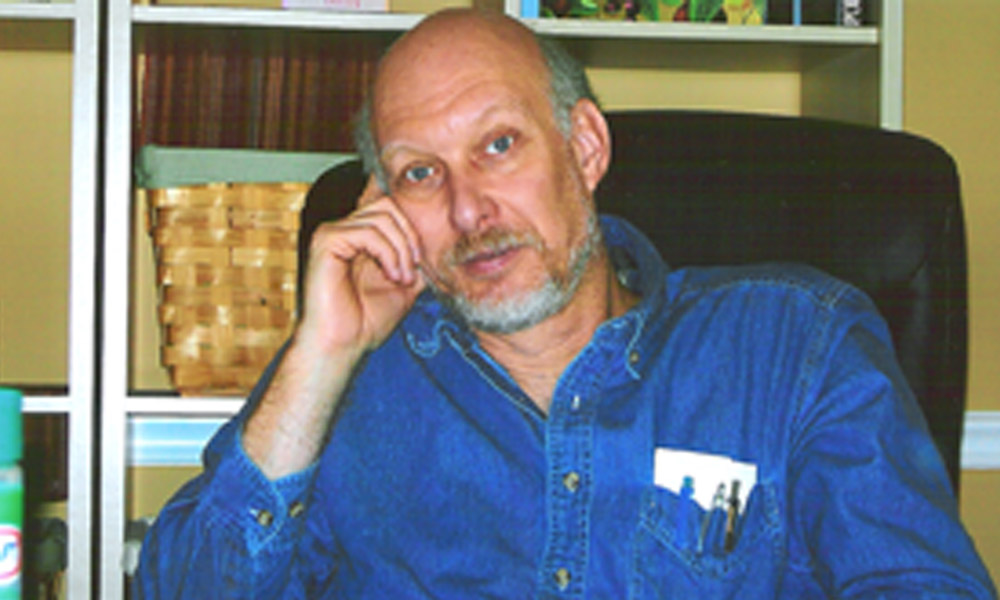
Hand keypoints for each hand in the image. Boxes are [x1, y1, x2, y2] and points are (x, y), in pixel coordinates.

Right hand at [295, 176, 425, 359]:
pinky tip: (392, 276)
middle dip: (411, 234)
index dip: (410, 218)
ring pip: (382, 216)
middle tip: (415, 267)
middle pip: (389, 203)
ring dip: (402, 249)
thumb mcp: (406, 285)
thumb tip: (441, 241)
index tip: (422, 254)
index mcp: (361, 237)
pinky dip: (388, 253)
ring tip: (403, 278)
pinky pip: (368, 231)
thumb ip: (417, 259)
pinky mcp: (326, 241)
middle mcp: (345, 229)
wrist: (344, 346)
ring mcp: (333, 233)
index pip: (387, 203)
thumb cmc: (367, 322)